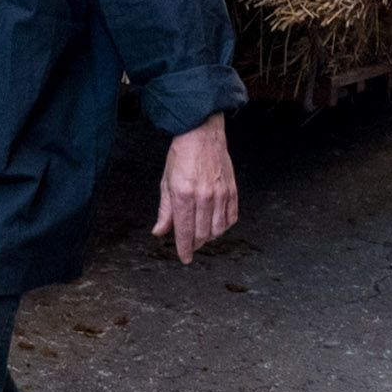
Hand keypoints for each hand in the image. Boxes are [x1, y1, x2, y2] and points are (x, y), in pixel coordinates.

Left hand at [152, 116, 237, 263]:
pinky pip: (231, 218)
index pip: (185, 231)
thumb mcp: (166, 182)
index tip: (184, 258)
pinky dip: (224, 226)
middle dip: (195, 244)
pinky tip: (217, 225)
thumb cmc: (181, 155)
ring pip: (218, 229)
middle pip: (202, 233)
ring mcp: (220, 194)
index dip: (184, 248)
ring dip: (209, 237)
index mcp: (183, 195)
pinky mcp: (232, 190)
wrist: (202, 133)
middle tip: (190, 246)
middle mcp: (203, 197)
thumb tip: (159, 232)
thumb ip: (165, 210)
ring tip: (202, 235)